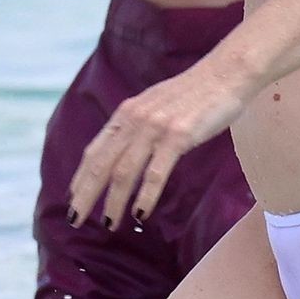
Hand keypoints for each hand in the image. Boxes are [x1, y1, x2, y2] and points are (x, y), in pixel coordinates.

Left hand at [68, 52, 249, 232]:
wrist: (226, 73)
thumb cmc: (195, 93)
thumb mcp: (155, 104)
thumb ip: (137, 125)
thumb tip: (123, 150)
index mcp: (127, 112)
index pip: (95, 151)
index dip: (81, 177)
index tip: (73, 199)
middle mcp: (135, 119)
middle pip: (102, 164)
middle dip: (86, 195)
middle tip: (75, 220)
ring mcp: (156, 127)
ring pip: (125, 172)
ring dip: (113, 201)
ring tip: (108, 225)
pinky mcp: (179, 136)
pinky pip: (156, 172)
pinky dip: (145, 196)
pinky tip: (140, 214)